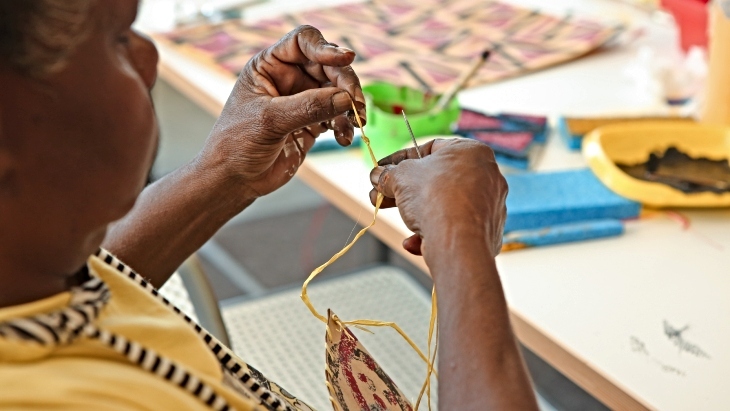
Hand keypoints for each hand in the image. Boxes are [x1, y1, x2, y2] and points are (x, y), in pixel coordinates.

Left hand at [200, 25, 364, 198]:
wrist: (234, 180)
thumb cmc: (237, 145)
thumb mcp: (270, 121)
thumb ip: (308, 108)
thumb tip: (346, 98)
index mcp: (269, 66)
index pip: (302, 42)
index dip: (326, 47)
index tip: (346, 59)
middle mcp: (287, 78)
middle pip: (328, 66)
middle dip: (345, 83)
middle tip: (356, 104)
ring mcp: (302, 100)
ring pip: (338, 91)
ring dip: (350, 106)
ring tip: (355, 124)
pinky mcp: (312, 123)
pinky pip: (338, 116)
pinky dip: (346, 125)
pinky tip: (344, 138)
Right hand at [369, 139, 506, 258]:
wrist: (458, 243)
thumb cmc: (434, 199)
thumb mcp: (400, 177)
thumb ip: (388, 174)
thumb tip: (377, 176)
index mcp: (472, 151)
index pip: (430, 148)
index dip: (400, 159)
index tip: (382, 170)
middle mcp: (487, 175)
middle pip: (437, 179)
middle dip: (404, 189)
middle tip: (381, 195)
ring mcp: (490, 204)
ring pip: (444, 204)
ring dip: (416, 212)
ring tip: (397, 218)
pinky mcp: (487, 231)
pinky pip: (455, 226)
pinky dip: (434, 231)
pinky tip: (414, 241)